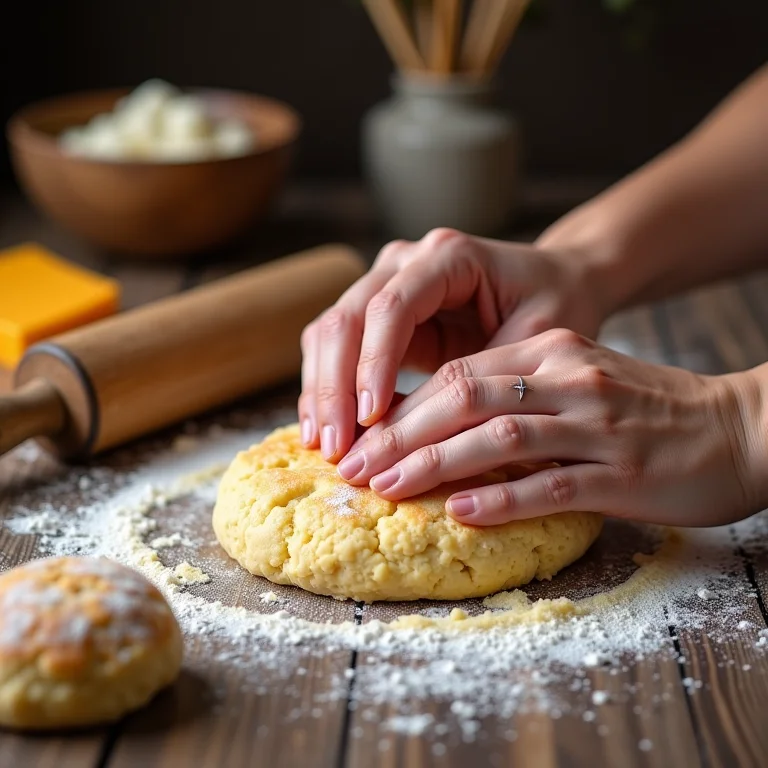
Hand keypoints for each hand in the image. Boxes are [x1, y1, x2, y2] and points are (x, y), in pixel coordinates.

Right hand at [299, 228, 606, 462]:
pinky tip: (322, 431)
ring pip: (330, 332)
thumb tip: (433, 439)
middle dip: (336, 386)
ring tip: (326, 447)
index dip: (374, 363)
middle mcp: (406, 262)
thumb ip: (482, 378)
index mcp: (449, 256)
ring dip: (322, 391)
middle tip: (337, 447)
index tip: (371, 417)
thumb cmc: (554, 306)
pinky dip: (327, 389)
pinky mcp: (377, 315)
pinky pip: (337, 349)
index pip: (392, 306)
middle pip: (348, 317)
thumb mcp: (536, 340)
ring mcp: (385, 283)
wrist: (556, 282)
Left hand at [336, 329, 765, 526]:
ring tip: (385, 488)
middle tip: (353, 466)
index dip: (402, 405)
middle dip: (400, 433)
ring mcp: (595, 424)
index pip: (459, 371)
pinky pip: (549, 484)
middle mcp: (568, 378)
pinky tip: (460, 514)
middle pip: (465, 398)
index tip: (362, 435)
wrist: (738, 427)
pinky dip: (501, 499)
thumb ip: (516, 392)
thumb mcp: (577, 380)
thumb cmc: (645, 409)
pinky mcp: (621, 472)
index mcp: (551, 352)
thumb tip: (439, 424)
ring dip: (433, 464)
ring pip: (498, 437)